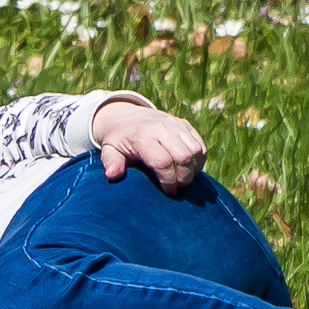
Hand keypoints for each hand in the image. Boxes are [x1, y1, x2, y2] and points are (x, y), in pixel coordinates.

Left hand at [92, 101, 206, 194]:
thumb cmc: (119, 140)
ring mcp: (175, 124)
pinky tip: (188, 169)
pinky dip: (198, 161)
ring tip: (182, 179)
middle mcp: (161, 127)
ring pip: (195, 151)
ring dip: (192, 170)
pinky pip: (200, 146)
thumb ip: (110, 162)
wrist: (128, 117)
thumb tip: (112, 175)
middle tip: (176, 187)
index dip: (169, 181)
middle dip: (183, 178)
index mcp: (142, 136)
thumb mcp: (109, 150)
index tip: (168, 191)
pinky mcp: (185, 124)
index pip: (163, 162)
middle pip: (183, 158)